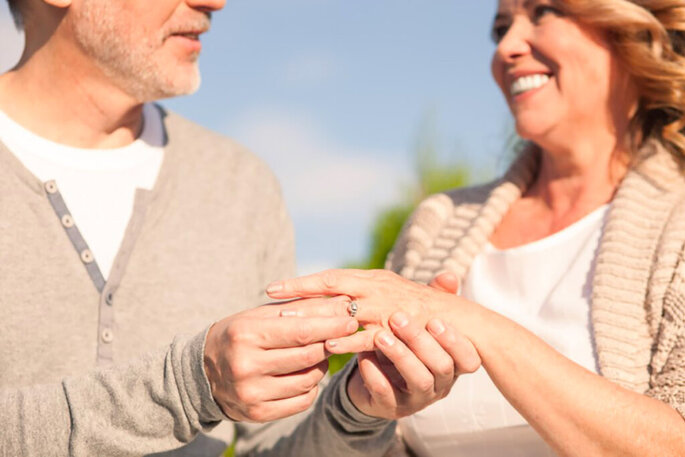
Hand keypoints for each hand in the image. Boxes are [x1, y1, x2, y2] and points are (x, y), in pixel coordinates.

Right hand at [203, 296, 357, 422]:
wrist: (202, 371)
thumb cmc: (239, 334)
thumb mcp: (262, 315)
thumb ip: (301, 308)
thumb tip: (342, 302)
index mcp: (246, 334)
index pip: (300, 331)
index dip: (331, 325)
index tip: (351, 319)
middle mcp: (245, 365)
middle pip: (307, 355)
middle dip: (331, 343)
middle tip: (342, 334)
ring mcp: (250, 393)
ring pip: (308, 380)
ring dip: (321, 365)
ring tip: (318, 353)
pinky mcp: (257, 413)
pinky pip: (301, 401)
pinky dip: (311, 386)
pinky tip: (306, 374)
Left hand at [266, 268, 465, 328]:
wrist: (462, 324)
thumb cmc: (424, 309)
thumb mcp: (393, 295)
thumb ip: (367, 294)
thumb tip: (340, 292)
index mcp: (374, 279)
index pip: (332, 278)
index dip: (303, 281)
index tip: (276, 286)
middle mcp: (378, 289)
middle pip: (331, 288)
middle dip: (300, 293)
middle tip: (270, 297)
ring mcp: (386, 309)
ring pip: (343, 310)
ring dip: (315, 315)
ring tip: (286, 321)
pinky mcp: (397, 331)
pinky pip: (367, 336)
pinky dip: (347, 340)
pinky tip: (326, 345)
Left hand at [344, 311, 480, 418]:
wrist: (376, 379)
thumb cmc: (405, 344)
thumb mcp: (418, 324)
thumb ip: (434, 302)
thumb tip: (448, 276)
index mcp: (452, 363)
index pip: (469, 359)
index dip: (456, 341)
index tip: (435, 321)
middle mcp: (440, 383)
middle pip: (442, 366)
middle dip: (421, 341)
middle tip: (398, 318)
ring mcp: (418, 398)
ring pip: (418, 380)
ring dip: (400, 355)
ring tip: (380, 336)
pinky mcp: (392, 407)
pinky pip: (387, 394)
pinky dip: (375, 374)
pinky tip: (363, 356)